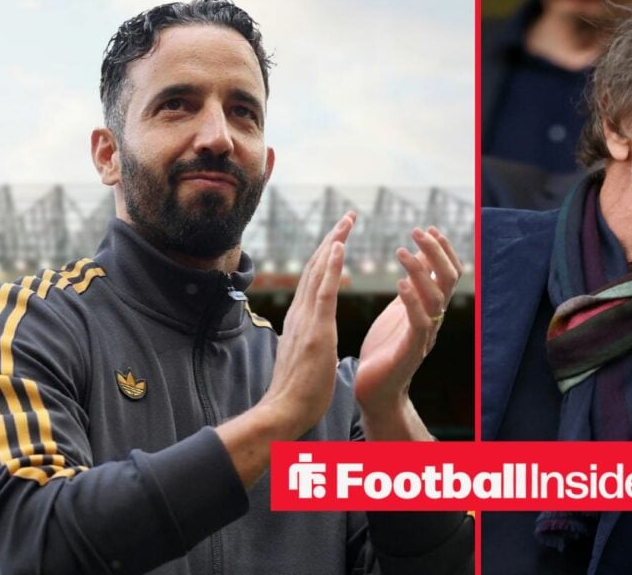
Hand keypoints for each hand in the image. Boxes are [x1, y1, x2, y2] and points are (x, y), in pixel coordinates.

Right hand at [257, 211, 354, 437]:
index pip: (314, 280)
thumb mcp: (306, 359)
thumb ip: (308, 344)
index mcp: (301, 320)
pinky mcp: (315, 331)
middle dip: (332, 239)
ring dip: (334, 243)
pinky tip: (340, 246)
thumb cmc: (298, 394)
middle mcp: (300, 314)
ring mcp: (306, 321)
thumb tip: (310, 342)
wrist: (284, 413)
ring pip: (318, 272)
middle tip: (347, 217)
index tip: (339, 236)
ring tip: (347, 221)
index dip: (326, 256)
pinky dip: (331, 266)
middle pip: (315, 267)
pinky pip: (324, 292)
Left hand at [356, 227, 462, 438]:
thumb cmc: (386, 347)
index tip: (428, 228)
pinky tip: (400, 285)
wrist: (375, 390)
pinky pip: (419, 324)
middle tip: (417, 232)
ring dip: (420, 272)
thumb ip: (415, 283)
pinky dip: (412, 302)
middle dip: (436, 252)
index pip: (449, 273)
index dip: (443, 249)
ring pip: (436, 298)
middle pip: (449, 280)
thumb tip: (422, 252)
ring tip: (401, 252)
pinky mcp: (410, 352)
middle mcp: (434, 319)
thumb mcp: (401, 307)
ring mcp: (425, 336)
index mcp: (431, 308)